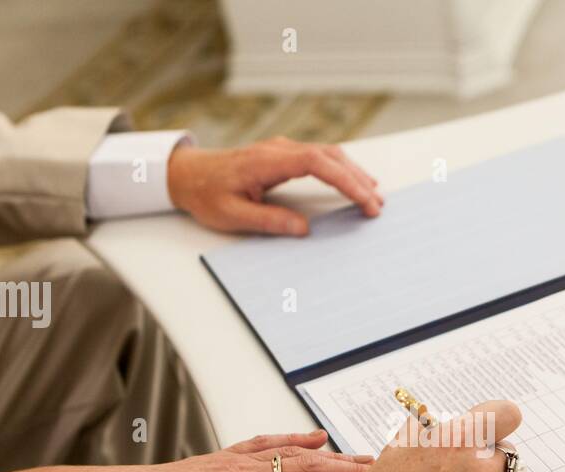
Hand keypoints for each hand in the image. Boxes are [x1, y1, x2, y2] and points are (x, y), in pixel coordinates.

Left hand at [166, 137, 383, 235]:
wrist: (187, 174)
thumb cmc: (206, 193)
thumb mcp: (231, 214)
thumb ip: (268, 220)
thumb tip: (303, 228)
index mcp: (267, 160)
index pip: (318, 163)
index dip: (345, 180)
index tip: (364, 200)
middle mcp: (279, 149)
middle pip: (330, 156)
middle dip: (358, 179)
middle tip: (378, 205)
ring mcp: (283, 150)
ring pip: (329, 154)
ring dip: (353, 173)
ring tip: (374, 196)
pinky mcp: (284, 156)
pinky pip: (321, 158)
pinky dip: (342, 170)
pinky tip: (354, 182)